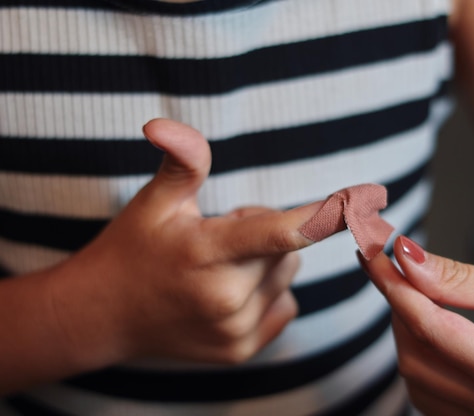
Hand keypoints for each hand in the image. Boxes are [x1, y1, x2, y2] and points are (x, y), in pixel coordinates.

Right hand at [51, 119, 323, 369]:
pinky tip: (225, 292)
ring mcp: (233, 330)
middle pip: (288, 251)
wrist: (103, 315)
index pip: (283, 232)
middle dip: (265, 236)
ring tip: (217, 267)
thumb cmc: (132, 249)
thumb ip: (181, 162)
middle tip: (218, 239)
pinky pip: (284, 304)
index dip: (329, 214)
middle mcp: (225, 298)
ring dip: (266, 265)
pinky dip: (266, 293)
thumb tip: (162, 124)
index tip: (370, 199)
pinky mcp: (239, 350)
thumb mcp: (154, 202)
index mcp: (206, 253)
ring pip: (288, 276)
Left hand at [360, 236, 473, 415]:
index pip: (425, 324)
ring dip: (407, 334)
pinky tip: (430, 330)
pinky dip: (422, 360)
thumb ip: (453, 277)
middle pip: (414, 355)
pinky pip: (432, 396)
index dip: (393, 283)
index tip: (374, 253)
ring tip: (420, 296)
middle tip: (398, 268)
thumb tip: (401, 257)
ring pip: (416, 379)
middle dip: (400, 308)